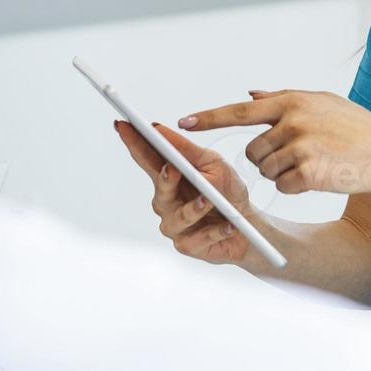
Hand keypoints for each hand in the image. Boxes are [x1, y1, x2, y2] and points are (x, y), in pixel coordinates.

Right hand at [111, 120, 253, 264]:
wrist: (248, 222)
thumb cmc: (227, 189)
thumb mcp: (213, 163)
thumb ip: (187, 150)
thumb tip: (159, 130)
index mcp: (169, 176)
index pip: (146, 157)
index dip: (132, 142)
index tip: (123, 125)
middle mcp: (166, 201)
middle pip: (159, 189)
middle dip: (164, 179)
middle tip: (171, 168)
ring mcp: (174, 224)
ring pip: (179, 217)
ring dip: (194, 209)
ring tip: (209, 201)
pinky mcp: (187, 245)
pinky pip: (199, 237)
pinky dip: (216, 230)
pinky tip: (228, 225)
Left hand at [178, 90, 370, 195]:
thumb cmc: (357, 129)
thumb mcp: (323, 103)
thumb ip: (284, 99)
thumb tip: (250, 94)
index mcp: (294, 101)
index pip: (241, 110)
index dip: (209, 118)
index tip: (182, 123)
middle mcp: (293, 120)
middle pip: (252, 151)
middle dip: (267, 159)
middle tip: (297, 157)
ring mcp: (301, 146)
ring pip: (265, 171)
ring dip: (283, 173)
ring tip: (314, 164)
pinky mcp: (309, 173)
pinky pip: (282, 187)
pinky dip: (295, 187)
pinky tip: (319, 178)